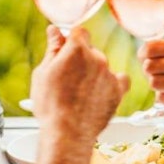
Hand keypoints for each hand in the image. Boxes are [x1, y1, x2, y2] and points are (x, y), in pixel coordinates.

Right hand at [27, 26, 128, 163]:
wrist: (67, 134)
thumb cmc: (50, 105)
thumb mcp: (43, 73)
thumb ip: (53, 49)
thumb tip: (55, 30)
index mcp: (77, 49)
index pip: (78, 32)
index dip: (70, 41)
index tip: (64, 52)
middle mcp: (97, 58)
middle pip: (90, 50)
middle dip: (80, 59)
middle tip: (67, 79)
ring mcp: (109, 75)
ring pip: (102, 66)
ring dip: (93, 73)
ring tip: (79, 93)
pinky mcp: (118, 91)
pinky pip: (119, 80)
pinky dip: (111, 83)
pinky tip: (100, 93)